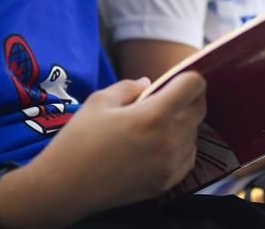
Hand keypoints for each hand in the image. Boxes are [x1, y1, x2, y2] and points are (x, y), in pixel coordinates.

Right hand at [0, 72, 205, 226]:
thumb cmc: (78, 140)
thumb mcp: (99, 101)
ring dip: (182, 122)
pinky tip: (158, 143)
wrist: (65, 188)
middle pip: (200, 108)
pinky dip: (180, 145)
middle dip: (188, 97)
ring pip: (194, 133)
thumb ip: (130, 87)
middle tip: (167, 96)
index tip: (177, 78)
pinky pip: (188, 156)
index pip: (194, 85)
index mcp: (153, 116)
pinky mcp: (166, 182)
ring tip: (155, 123)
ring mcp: (170, 165)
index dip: (188, 76)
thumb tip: (149, 84)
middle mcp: (169, 141)